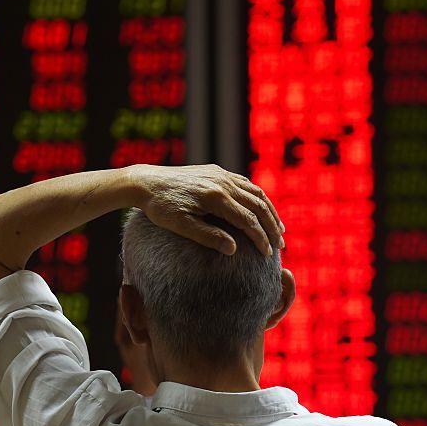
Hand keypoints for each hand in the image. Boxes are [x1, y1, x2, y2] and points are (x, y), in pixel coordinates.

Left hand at [133, 164, 284, 255]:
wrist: (146, 182)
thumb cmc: (160, 208)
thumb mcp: (180, 226)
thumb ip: (207, 236)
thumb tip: (234, 249)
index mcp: (215, 198)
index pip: (248, 221)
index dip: (260, 238)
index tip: (268, 254)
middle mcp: (222, 182)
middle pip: (258, 206)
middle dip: (272, 227)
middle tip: (280, 246)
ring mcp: (221, 175)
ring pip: (255, 193)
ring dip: (270, 211)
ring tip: (278, 229)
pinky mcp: (216, 171)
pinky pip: (245, 184)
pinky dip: (258, 198)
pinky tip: (261, 209)